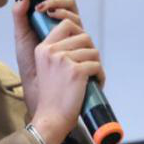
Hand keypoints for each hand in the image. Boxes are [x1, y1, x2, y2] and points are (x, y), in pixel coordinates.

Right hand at [11, 0, 105, 143]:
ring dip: (96, 65)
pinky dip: (100, 76)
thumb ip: (59, 51)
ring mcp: (63, 60)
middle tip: (88, 67)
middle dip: (90, 52)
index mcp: (43, 48)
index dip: (79, 35)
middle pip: (84, 37)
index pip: (67, 24)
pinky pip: (97, 66)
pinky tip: (94, 84)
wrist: (51, 118)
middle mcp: (51, 51)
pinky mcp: (76, 71)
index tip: (81, 51)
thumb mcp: (48, 67)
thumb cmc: (53, 96)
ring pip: (93, 51)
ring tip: (90, 78)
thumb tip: (83, 38)